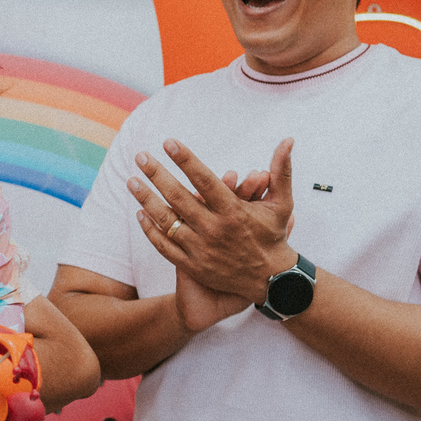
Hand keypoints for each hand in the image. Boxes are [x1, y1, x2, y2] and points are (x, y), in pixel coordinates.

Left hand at [129, 138, 297, 303]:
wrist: (271, 280)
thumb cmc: (274, 236)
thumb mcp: (282, 204)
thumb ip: (282, 170)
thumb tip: (288, 140)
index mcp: (234, 211)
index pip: (204, 179)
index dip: (185, 159)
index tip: (168, 142)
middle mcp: (214, 229)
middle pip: (178, 197)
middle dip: (157, 174)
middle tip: (140, 156)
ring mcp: (201, 249)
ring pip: (166, 221)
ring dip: (146, 199)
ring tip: (131, 181)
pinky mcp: (193, 265)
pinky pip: (164, 246)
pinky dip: (150, 230)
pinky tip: (140, 213)